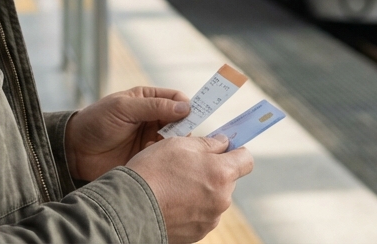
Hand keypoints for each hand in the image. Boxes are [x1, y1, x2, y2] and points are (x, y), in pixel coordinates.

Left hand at [65, 86, 190, 181]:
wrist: (75, 151)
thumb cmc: (96, 122)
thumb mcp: (123, 108)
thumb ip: (153, 106)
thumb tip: (185, 108)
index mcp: (148, 100)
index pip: (177, 99)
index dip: (186, 106)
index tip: (190, 115)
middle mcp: (153, 118)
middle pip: (181, 120)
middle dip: (184, 127)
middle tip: (180, 135)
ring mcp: (151, 138)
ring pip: (175, 140)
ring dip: (173, 143)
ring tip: (162, 146)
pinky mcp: (147, 157)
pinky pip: (165, 157)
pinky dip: (164, 157)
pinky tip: (152, 157)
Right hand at [127, 135, 253, 243]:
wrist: (130, 208)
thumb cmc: (153, 171)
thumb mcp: (179, 144)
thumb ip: (208, 143)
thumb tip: (223, 143)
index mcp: (221, 174)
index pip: (246, 160)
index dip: (237, 151)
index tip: (226, 148)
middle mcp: (222, 199)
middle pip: (228, 180)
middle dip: (214, 171)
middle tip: (189, 166)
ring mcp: (210, 219)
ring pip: (214, 198)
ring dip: (202, 190)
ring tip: (175, 186)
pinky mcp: (198, 233)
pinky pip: (202, 215)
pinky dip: (192, 208)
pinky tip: (173, 201)